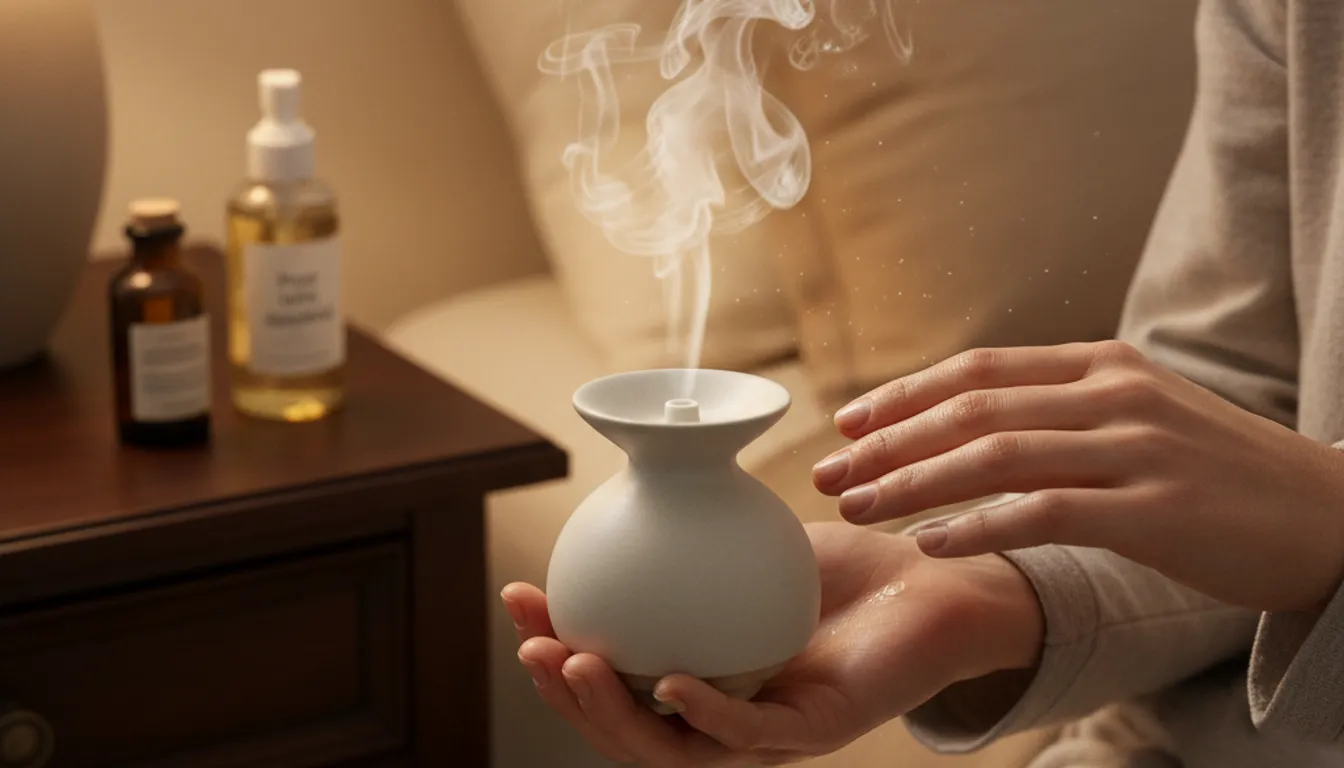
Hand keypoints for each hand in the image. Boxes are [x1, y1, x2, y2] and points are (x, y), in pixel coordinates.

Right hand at [501, 523, 1040, 766]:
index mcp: (699, 671)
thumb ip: (694, 524)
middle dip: (565, 695)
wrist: (936, 583)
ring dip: (612, 716)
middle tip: (530, 645)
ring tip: (573, 664)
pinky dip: (703, 715)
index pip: (612, 673)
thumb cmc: (847, 566)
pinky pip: (749, 735)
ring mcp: (768, 730)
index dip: (557, 645)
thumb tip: (631, 473)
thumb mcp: (751, 535)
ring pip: (671, 749)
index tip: (519, 597)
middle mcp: (724, 710)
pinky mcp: (816, 732)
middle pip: (625, 724)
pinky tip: (668, 684)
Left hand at [813, 340, 1343, 611]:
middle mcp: (1111, 393)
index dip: (903, 395)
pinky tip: (931, 544)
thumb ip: (1060, 413)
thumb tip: (969, 428)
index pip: (976, 368)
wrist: (1325, 515)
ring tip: (858, 508)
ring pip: (994, 454)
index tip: (847, 424)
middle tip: (829, 472)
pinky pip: (1044, 511)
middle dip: (888, 442)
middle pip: (971, 407)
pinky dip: (979, 526)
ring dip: (913, 483)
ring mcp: (1135, 446)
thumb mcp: (1136, 417)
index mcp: (1099, 364)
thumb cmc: (1215, 473)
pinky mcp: (1154, 506)